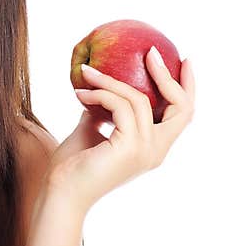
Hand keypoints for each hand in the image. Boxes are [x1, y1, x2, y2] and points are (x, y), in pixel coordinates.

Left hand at [46, 49, 195, 213]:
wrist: (60, 193)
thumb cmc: (71, 167)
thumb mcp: (91, 131)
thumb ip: (103, 112)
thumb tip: (100, 86)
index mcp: (153, 148)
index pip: (182, 115)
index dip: (186, 87)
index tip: (180, 60)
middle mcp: (157, 151)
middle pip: (182, 107)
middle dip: (169, 76)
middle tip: (149, 52)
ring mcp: (146, 150)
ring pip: (139, 100)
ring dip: (110, 80)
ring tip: (86, 73)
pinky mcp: (130, 147)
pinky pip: (120, 105)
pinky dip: (99, 93)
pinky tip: (79, 92)